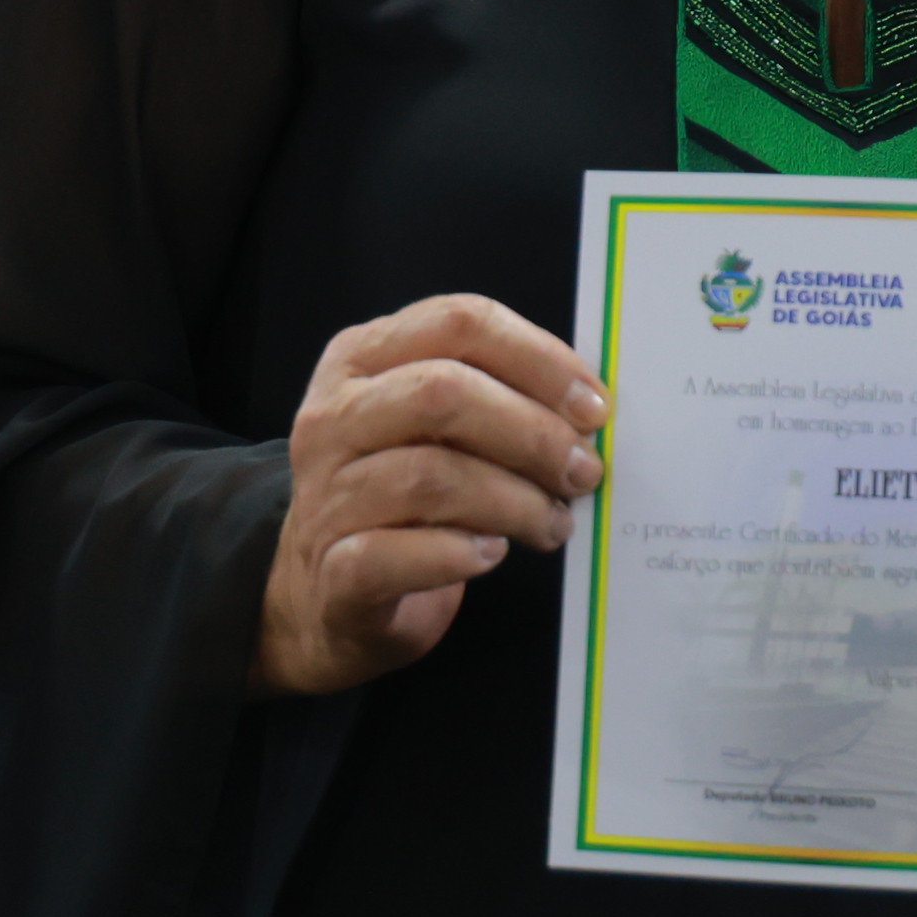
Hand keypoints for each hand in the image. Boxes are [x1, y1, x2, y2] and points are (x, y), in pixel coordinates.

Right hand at [254, 294, 608, 696]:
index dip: (539, 358)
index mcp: (363, 358)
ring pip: (430, 476)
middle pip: (443, 392)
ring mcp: (324, 494)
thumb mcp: (438, 428)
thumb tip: (587, 409)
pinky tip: (492, 553)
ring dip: (515, 502)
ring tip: (553, 523)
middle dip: (534, 433)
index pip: (459, 323)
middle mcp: (334, 418)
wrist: (329, 593)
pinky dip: (460, 554)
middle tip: (583, 472)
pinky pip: (399, 553)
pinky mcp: (332, 570)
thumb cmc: (404, 496)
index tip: (592, 407)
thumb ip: (497, 398)